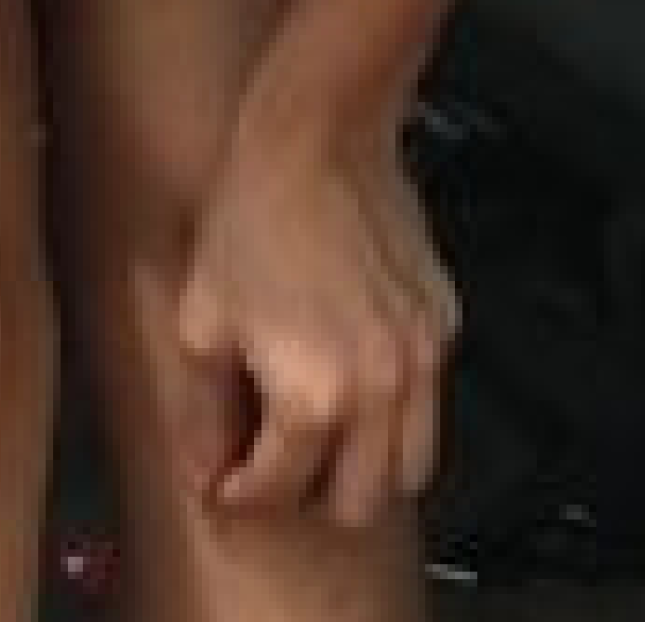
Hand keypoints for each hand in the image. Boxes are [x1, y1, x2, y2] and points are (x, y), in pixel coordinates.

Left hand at [170, 110, 458, 530]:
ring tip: (325, 439)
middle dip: (312, 497)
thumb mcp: (203, 324)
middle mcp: (379, 388)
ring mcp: (421, 358)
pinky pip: (430, 401)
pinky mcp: (441, 323)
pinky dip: (397, 412)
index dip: (239, 495)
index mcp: (314, 397)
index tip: (227, 483)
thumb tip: (206, 464)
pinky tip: (355, 380)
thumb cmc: (257, 217)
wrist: (318, 140)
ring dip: (367, 469)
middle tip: (278, 469)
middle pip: (360, 504)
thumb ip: (203, 415)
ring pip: (412, 466)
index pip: (279, 491)